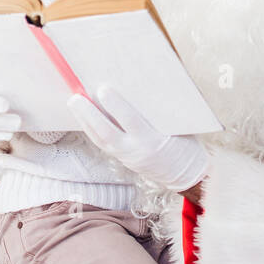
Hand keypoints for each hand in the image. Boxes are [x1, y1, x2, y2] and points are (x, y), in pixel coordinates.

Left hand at [66, 83, 208, 191]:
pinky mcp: (123, 161)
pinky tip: (84, 118)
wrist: (189, 175)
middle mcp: (137, 151)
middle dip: (89, 115)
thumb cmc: (186, 145)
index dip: (116, 105)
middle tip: (75, 98)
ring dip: (85, 121)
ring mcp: (127, 158)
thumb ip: (158, 112)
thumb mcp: (178, 127)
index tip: (103, 89)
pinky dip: (92, 130)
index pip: (131, 121)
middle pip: (106, 134)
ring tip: (74, 104)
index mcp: (154, 140)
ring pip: (100, 141)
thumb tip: (137, 87)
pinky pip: (103, 145)